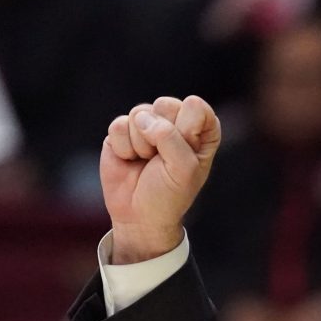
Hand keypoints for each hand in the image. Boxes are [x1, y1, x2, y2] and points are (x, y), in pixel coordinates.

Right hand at [101, 95, 220, 261]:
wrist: (139, 216)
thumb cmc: (170, 194)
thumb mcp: (183, 169)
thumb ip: (171, 138)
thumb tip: (144, 118)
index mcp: (201, 131)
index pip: (196, 108)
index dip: (187, 129)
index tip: (186, 151)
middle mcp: (175, 123)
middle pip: (166, 104)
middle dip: (162, 134)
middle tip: (162, 159)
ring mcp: (147, 125)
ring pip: (140, 113)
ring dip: (141, 144)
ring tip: (146, 161)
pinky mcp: (122, 131)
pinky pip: (119, 125)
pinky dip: (123, 147)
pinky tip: (130, 160)